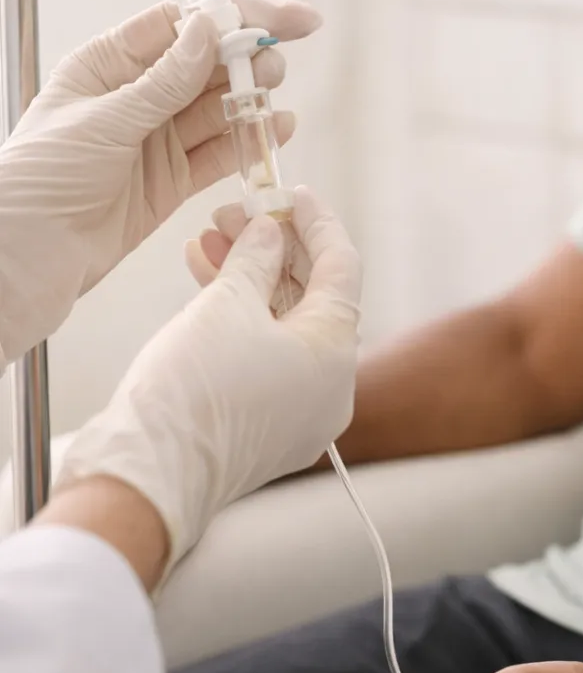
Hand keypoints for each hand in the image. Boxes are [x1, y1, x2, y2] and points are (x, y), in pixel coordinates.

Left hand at [0, 0, 319, 363]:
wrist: (32, 255)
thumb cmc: (41, 179)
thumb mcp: (104, 120)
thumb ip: (163, 81)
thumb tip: (209, 31)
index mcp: (109, 65)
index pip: (181, 26)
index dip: (233, 16)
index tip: (282, 18)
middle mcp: (138, 97)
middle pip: (206, 65)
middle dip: (248, 58)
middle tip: (277, 63)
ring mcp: (159, 139)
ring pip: (218, 108)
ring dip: (252, 97)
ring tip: (278, 91)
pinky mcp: (175, 179)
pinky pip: (221, 153)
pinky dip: (250, 140)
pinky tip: (277, 128)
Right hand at [55, 186, 361, 572]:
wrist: (149, 477)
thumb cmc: (192, 392)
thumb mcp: (226, 306)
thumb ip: (255, 259)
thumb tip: (270, 233)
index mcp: (336, 352)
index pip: (342, 268)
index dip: (317, 224)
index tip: (293, 194)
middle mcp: (332, 385)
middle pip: (314, 298)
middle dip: (274, 250)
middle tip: (235, 215)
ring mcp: (304, 410)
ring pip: (286, 328)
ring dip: (251, 282)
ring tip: (208, 241)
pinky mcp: (272, 426)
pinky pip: (270, 359)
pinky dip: (245, 323)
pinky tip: (207, 284)